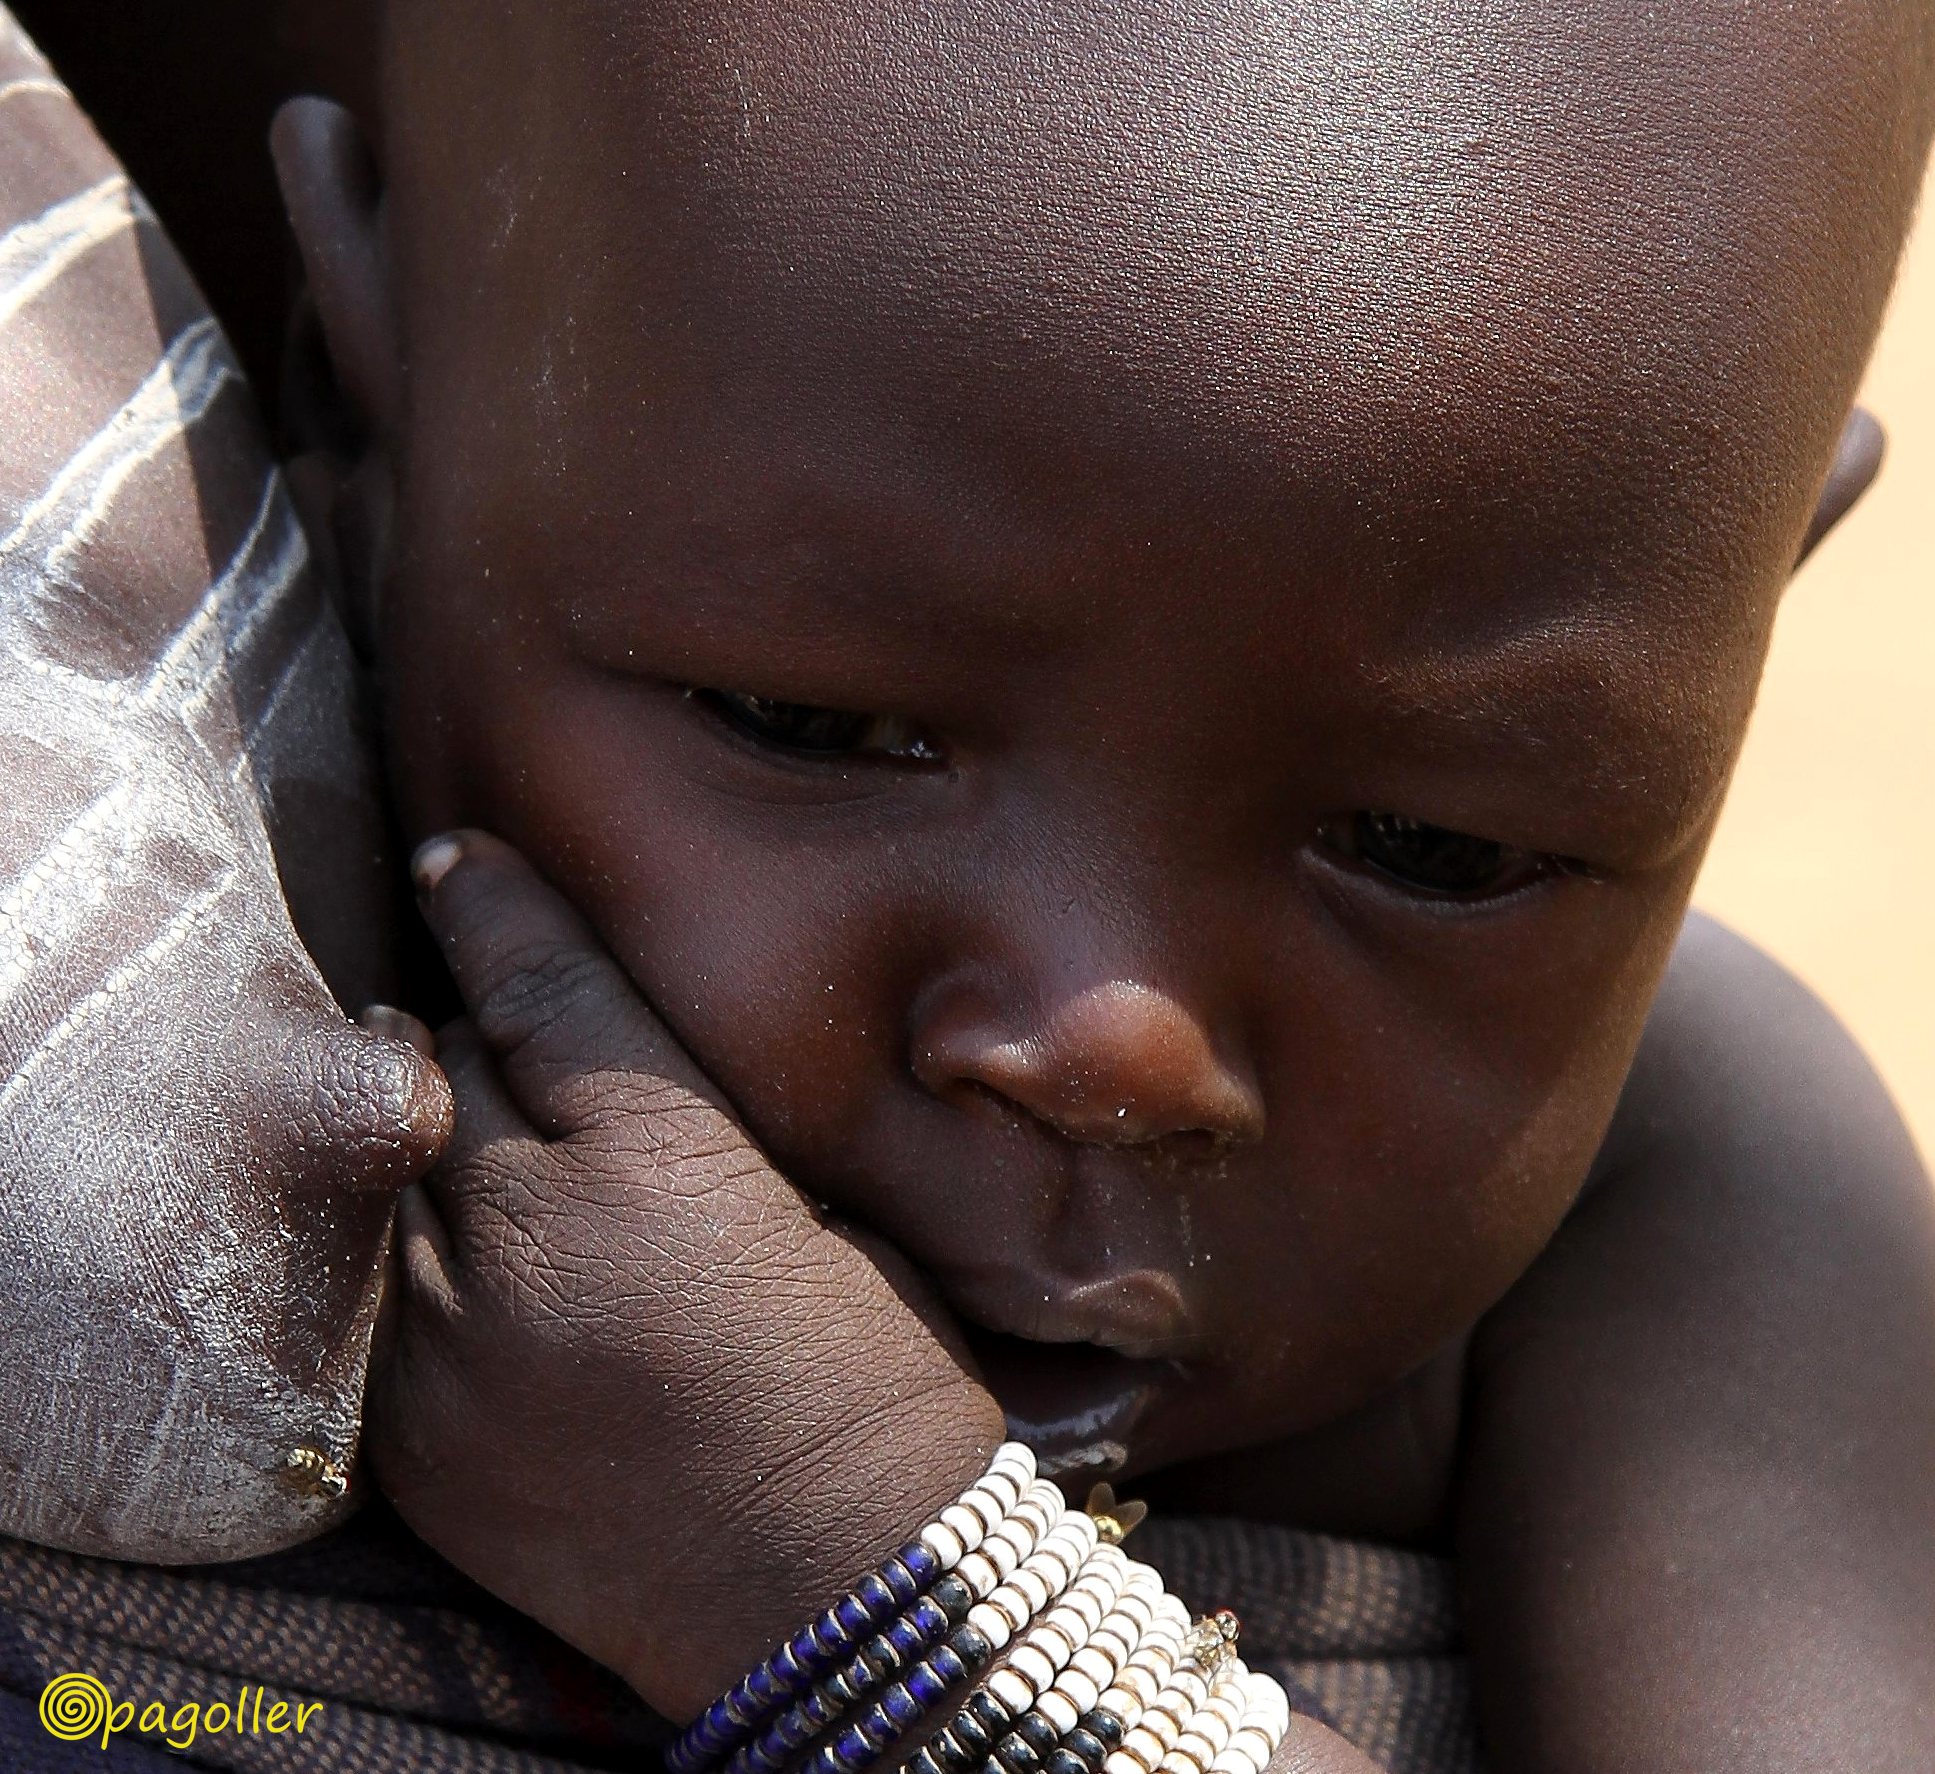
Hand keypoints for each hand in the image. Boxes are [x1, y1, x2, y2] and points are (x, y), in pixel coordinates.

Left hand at [366, 831, 1003, 1718]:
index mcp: (660, 1159)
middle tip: (469, 1007)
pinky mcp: (413, 1438)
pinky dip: (408, 1256)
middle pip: (443, 1066)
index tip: (458, 857)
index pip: (544, 986)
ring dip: (420, 1135)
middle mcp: (530, 1234)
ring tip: (447, 1117)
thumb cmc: (878, 1386)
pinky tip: (450, 1248)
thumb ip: (703, 1130)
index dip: (498, 906)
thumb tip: (622, 1074)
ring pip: (391, 1175)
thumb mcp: (824, 1211)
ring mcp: (452, 1343)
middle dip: (458, 1023)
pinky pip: (375, 1301)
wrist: (834, 1591)